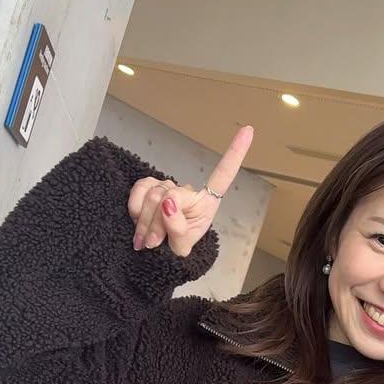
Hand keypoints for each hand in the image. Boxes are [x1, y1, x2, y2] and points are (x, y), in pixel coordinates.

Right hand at [126, 126, 253, 256]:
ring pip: (152, 196)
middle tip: (154, 244)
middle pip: (170, 197)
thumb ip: (178, 228)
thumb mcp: (181, 247)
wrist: (158, 253)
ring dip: (145, 223)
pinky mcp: (148, 185)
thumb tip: (168, 202)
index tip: (248, 130)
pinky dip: (135, 208)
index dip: (234, 153)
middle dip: (158, 224)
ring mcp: (167, 185)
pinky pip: (139, 189)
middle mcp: (188, 190)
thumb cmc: (176, 248)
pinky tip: (137, 219)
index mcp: (206, 203)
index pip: (222, 176)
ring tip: (147, 241)